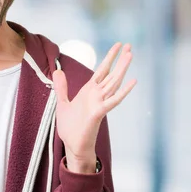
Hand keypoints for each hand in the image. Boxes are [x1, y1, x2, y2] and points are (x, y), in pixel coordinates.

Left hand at [53, 43, 136, 173]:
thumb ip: (62, 87)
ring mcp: (100, 103)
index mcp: (89, 91)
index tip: (118, 46)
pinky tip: (133, 81)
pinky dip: (123, 91)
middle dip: (119, 59)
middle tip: (130, 45)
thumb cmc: (70, 128)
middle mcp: (97, 95)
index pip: (102, 70)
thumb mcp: (62, 103)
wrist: (73, 146)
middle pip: (111, 73)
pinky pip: (113, 100)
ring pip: (114, 83)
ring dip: (122, 69)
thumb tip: (58, 71)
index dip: (109, 58)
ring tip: (131, 56)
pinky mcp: (99, 113)